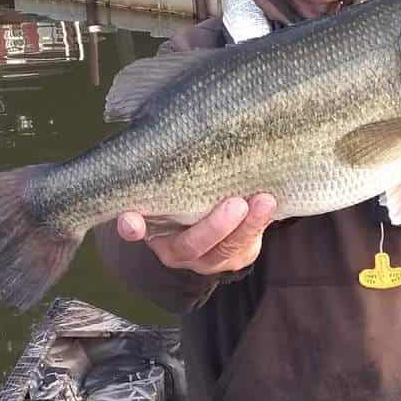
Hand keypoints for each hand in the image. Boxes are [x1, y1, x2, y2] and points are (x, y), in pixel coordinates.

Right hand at [115, 194, 277, 274]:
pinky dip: (260, 226)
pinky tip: (270, 205)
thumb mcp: (171, 192)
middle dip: (214, 227)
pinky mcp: (236, 258)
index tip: (130, 220)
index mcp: (153, 230)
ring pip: (227, 249)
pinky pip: (248, 247)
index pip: (136, 229)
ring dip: (248, 226)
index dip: (132, 227)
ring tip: (264, 202)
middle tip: (235, 204)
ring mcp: (208, 259)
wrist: (215, 226)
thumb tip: (144, 141)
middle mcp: (177, 250)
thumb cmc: (187, 200)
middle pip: (192, 245)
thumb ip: (161, 181)